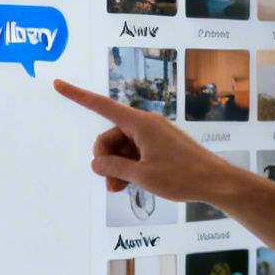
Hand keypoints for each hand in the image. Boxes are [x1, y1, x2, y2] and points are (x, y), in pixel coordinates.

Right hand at [52, 79, 236, 202]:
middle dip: (105, 159)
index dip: (77, 95)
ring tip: (119, 190)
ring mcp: (155, 135)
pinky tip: (130, 185)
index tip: (58, 84)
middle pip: (111, 135)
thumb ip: (114, 168)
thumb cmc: (182, 176)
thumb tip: (96, 163)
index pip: (101, 105)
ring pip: (123, 148)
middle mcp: (146, 124)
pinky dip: (130, 167)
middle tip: (110, 184)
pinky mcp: (162, 145)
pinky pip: (136, 152)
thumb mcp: (141, 176)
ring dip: (117, 168)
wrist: (216, 182)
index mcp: (140, 123)